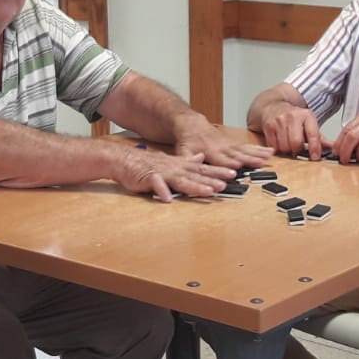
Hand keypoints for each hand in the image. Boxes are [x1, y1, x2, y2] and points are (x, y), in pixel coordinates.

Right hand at [114, 149, 236, 201]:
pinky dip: (162, 191)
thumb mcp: (170, 162)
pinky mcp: (149, 179)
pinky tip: (168, 199)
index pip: (202, 169)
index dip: (217, 172)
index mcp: (180, 166)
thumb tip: (201, 158)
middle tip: (225, 185)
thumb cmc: (147, 165)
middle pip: (195, 175)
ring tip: (207, 192)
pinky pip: (156, 186)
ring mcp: (162, 173)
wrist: (125, 161)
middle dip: (210, 180)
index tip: (233, 174)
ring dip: (194, 186)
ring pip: (181, 180)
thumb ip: (186, 162)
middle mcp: (174, 168)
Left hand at [173, 124, 272, 170]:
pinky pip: (249, 146)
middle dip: (249, 159)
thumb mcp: (183, 152)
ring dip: (258, 153)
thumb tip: (188, 169)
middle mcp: (222, 148)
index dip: (228, 164)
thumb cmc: (188, 142)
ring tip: (269, 157)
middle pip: (237, 154)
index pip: (221, 160)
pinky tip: (270, 152)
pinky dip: (260, 149)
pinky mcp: (235, 143)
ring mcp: (230, 145)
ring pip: (246, 150)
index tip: (237, 168)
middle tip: (260, 163)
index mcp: (209, 152)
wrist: (193, 125)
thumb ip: (187, 161)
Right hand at [257, 101, 325, 156]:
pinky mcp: (269, 126)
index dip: (315, 148)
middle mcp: (293, 116)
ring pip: (284, 146)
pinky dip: (277, 148)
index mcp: (306, 115)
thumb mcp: (308, 124)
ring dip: (287, 150)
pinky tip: (280, 142)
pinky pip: (274, 146)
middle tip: (297, 148)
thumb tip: (333, 147)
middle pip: (296, 143)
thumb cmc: (293, 118)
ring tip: (288, 144)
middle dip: (297, 149)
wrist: (273, 107)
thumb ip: (320, 138)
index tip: (315, 157)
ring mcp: (279, 121)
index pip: (313, 135)